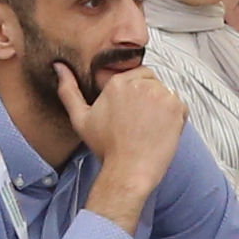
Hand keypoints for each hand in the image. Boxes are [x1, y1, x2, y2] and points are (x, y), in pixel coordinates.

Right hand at [59, 59, 189, 217]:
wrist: (128, 171)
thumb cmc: (106, 148)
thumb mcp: (80, 118)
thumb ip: (68, 90)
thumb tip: (59, 67)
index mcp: (118, 82)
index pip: (134, 74)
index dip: (134, 93)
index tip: (131, 111)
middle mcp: (140, 84)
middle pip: (151, 80)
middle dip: (148, 96)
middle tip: (140, 121)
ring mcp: (161, 95)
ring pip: (165, 92)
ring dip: (161, 106)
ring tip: (149, 127)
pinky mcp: (176, 108)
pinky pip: (179, 106)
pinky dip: (174, 117)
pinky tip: (160, 132)